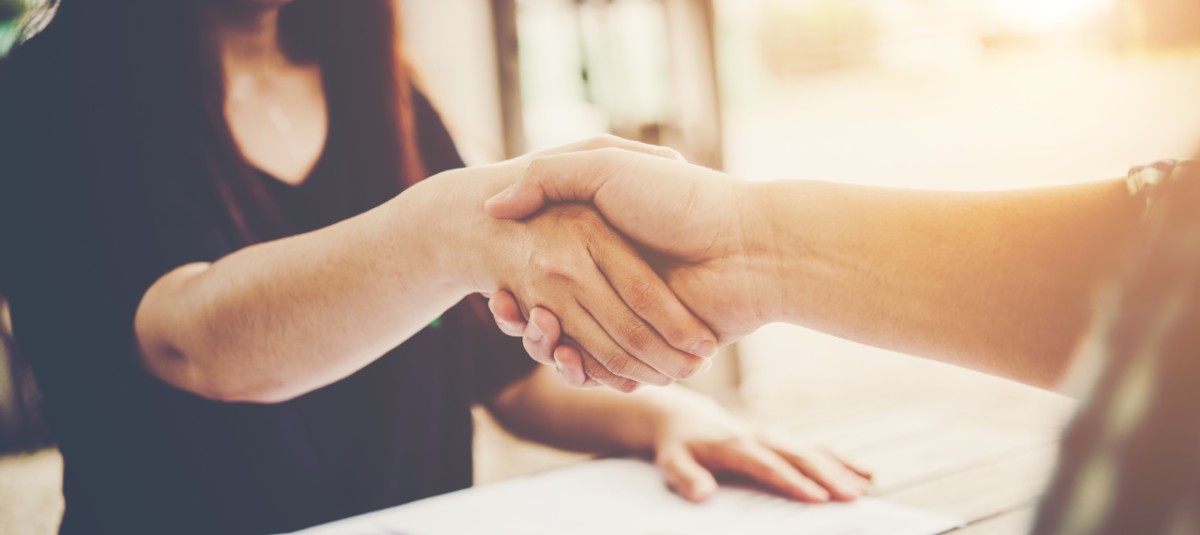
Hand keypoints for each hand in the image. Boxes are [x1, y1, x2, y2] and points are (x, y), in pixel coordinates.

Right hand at [438, 137, 718, 389]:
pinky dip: (581, 369)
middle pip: (554, 310)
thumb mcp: (607, 166)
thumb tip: (496, 204)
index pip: (544, 271)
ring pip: (572, 342)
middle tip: (505, 307)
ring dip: (545, 343)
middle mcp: (614, 278)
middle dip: (527, 316)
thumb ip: (549, 175)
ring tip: (533, 327)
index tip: (496, 285)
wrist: (749, 246)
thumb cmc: (681, 199)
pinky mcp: (655, 349)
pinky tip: (563, 354)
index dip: (516, 280)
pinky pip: (605, 367)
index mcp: (600, 240)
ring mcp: (635, 316)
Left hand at [650, 394, 872, 502]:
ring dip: (839, 469)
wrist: (685, 419)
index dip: (792, 480)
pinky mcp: (782, 439)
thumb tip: (702, 494)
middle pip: (798, 456)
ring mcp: (773, 436)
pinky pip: (816, 448)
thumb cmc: (679, 446)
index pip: (767, 464)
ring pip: (812, 450)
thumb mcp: (671, 461)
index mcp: (733, 443)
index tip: (816, 498)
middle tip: (852, 497)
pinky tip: (865, 473)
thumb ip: (685, 477)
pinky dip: (841, 460)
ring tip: (865, 488)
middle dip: (827, 476)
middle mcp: (758, 436)